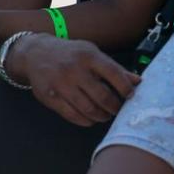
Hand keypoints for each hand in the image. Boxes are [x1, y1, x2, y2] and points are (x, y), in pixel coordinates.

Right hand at [6, 33, 139, 126]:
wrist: (36, 53)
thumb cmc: (71, 53)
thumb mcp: (93, 53)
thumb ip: (114, 68)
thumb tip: (137, 81)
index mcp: (89, 56)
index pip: (113, 73)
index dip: (125, 87)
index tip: (131, 95)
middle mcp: (75, 70)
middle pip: (101, 95)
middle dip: (114, 106)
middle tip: (118, 109)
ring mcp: (61, 84)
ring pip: (87, 108)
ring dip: (101, 116)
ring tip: (106, 115)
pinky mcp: (50, 97)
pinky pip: (71, 115)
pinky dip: (85, 121)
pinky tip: (91, 119)